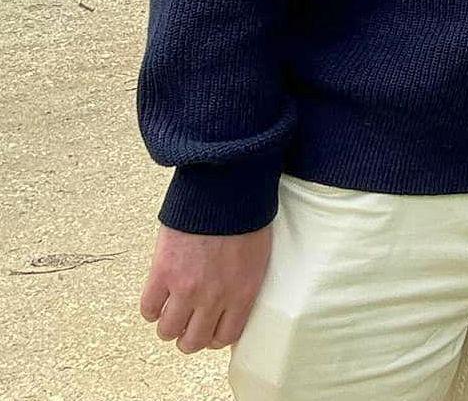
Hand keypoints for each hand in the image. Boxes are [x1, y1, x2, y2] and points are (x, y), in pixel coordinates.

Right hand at [140, 223, 272, 353]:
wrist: (225, 188)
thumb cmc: (245, 216)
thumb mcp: (257, 255)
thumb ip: (243, 284)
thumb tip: (231, 304)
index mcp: (243, 292)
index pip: (225, 337)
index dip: (214, 336)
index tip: (209, 327)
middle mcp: (214, 297)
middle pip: (192, 342)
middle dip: (188, 336)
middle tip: (187, 321)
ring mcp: (186, 287)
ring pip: (167, 331)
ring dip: (168, 323)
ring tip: (171, 307)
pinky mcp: (163, 273)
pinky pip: (148, 309)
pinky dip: (151, 307)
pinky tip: (158, 295)